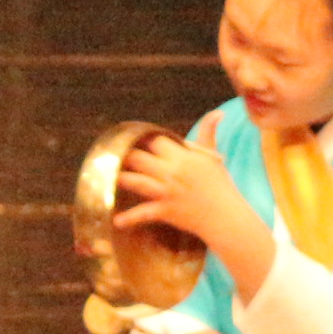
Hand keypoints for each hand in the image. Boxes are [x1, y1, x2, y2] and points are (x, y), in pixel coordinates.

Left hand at [117, 133, 259, 248]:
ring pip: (137, 182)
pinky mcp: (165, 211)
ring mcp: (167, 192)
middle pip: (140, 158)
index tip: (136, 142)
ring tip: (107, 178)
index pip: (156, 141)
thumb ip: (209, 131)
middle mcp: (172, 171)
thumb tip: (219, 112)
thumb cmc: (220, 185)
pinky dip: (130, 218)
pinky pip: (144, 213)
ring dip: (121, 179)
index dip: (145, 141)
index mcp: (182, 156)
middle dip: (125, 156)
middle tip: (113, 157)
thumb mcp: (213, 156)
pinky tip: (117, 221)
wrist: (225, 215)